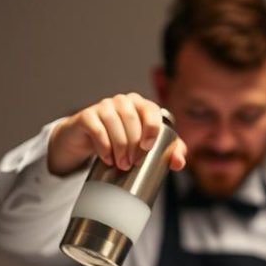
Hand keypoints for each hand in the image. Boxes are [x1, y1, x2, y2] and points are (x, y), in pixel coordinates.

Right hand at [46, 92, 187, 175]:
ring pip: (114, 123)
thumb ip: (169, 153)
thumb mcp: (148, 147)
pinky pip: (97, 129)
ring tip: (122, 164)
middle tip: (134, 163)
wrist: (89, 141)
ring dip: (120, 147)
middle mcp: (123, 101)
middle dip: (134, 144)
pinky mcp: (87, 116)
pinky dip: (104, 146)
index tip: (147, 148)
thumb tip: (178, 163)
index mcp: (141, 105)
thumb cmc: (124, 142)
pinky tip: (108, 158)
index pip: (151, 110)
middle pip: (132, 119)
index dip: (151, 128)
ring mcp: (103, 106)